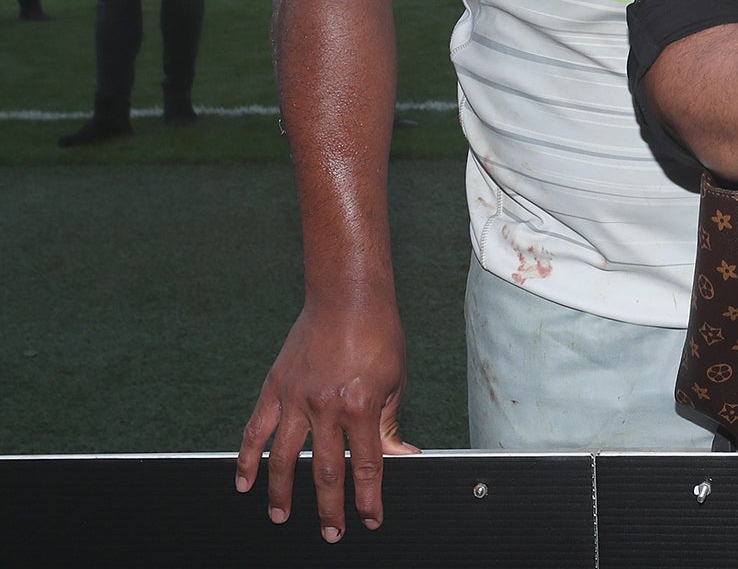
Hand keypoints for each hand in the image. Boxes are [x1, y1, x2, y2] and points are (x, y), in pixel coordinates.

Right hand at [235, 294, 419, 540]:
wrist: (347, 296)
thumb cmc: (379, 334)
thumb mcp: (394, 381)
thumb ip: (389, 424)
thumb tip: (401, 457)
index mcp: (360, 406)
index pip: (366, 465)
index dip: (369, 498)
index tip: (371, 520)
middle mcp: (325, 407)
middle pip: (326, 471)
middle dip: (331, 507)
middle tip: (332, 534)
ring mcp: (295, 398)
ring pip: (284, 459)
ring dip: (283, 493)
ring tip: (282, 517)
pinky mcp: (274, 388)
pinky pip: (255, 430)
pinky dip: (247, 459)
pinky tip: (243, 483)